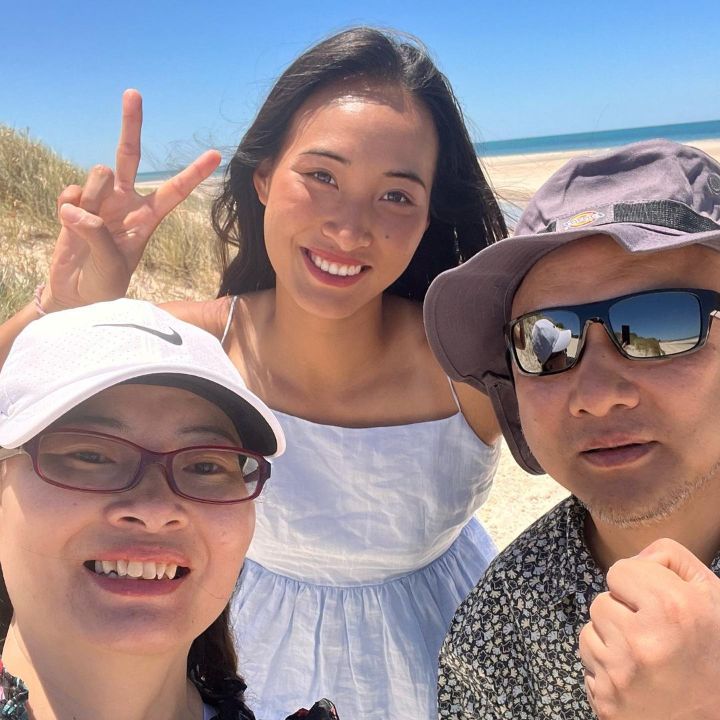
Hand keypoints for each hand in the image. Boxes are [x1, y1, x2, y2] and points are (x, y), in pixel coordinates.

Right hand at [44, 89, 220, 309]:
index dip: (193, 173)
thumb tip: (77, 209)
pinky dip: (69, 207)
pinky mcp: (74, 205)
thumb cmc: (105, 284)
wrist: (76, 295)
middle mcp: (126, 202)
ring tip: (89, 226)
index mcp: (148, 218)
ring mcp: (100, 201)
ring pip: (98, 173)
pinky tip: (71, 223)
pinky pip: (71, 192)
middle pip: (130, 155)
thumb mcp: (113, 265)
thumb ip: (99, 235)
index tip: (216, 154)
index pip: (174, 191)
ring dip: (93, 197)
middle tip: (133, 93)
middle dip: (131, 124)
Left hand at [579, 538, 719, 718]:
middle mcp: (642, 642)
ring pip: (590, 632)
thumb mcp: (712, 597)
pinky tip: (637, 679)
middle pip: (601, 602)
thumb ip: (672, 559)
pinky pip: (589, 666)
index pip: (619, 571)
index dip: (638, 585)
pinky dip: (607, 670)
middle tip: (655, 637)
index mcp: (673, 609)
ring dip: (612, 641)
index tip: (657, 605)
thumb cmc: (715, 654)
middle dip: (623, 614)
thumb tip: (637, 557)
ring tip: (647, 658)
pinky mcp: (605, 703)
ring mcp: (621, 676)